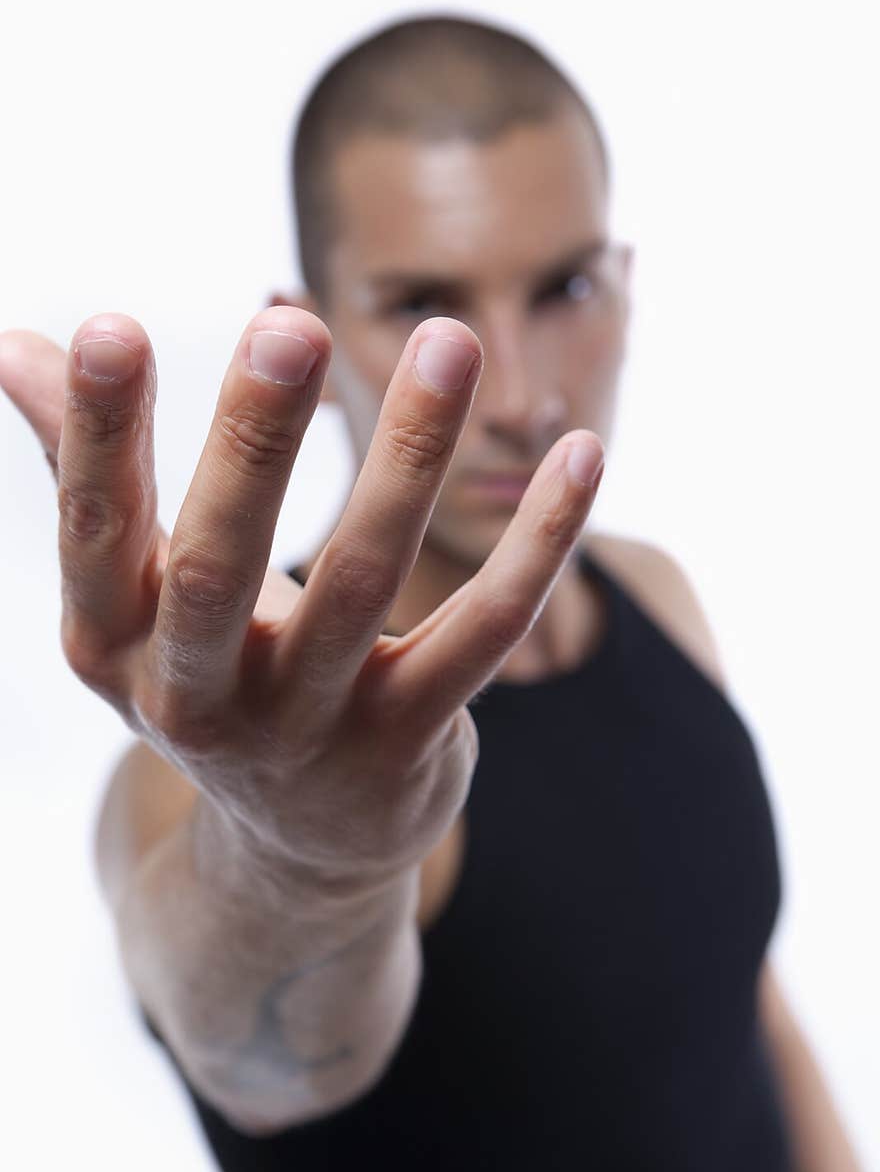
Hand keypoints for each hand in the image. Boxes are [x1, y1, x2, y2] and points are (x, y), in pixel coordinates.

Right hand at [0, 308, 603, 890]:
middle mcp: (199, 697)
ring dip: (410, 458)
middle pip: (219, 564)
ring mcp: (309, 726)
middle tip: (292, 326)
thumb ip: (88, 469)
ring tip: (450, 343)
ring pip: (365, 581)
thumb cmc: (214, 677)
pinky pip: (482, 631)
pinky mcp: (407, 739)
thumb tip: (15, 345)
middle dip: (255, 445)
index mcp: (114, 644)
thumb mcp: (136, 599)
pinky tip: (582, 455)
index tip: (117, 329)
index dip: (100, 438)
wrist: (301, 845)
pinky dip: (536, 545)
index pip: (95, 532)